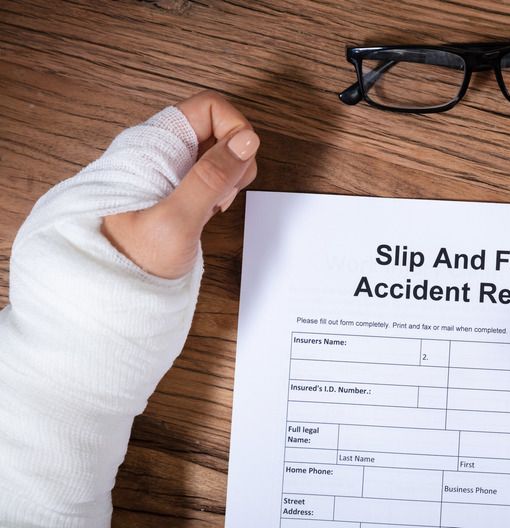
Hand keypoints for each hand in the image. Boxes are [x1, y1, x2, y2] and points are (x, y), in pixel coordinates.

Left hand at [102, 90, 258, 278]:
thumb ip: (211, 177)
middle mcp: (162, 152)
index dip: (234, 127)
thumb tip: (246, 140)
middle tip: (224, 191)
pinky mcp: (179, 190)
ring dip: (231, 176)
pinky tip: (210, 212)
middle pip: (219, 127)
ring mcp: (172, 171)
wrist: (113, 291)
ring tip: (214, 205)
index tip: (238, 162)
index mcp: (152, 146)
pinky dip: (223, 190)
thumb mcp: (176, 219)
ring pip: (220, 151)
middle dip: (236, 156)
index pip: (208, 107)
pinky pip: (213, 175)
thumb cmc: (131, 259)